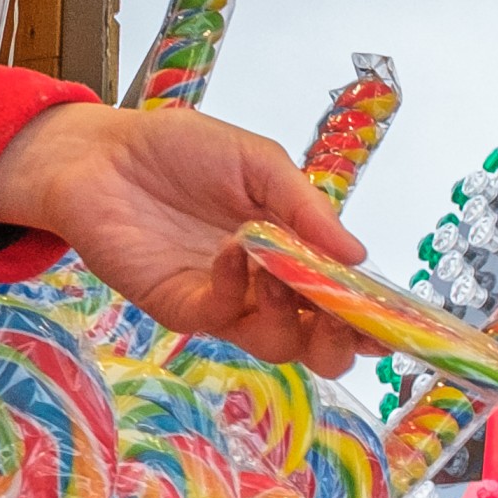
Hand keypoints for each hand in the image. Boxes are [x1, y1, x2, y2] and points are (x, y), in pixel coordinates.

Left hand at [0, 103, 368, 371]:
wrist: (100, 152)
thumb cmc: (178, 150)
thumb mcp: (258, 162)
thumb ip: (306, 207)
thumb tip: (359, 254)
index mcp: (294, 254)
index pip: (345, 302)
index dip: (375, 319)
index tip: (397, 321)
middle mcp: (266, 289)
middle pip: (318, 346)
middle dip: (342, 340)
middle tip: (349, 316)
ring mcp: (225, 302)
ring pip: (277, 344)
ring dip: (292, 313)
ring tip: (282, 268)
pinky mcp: (181, 306)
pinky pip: (223, 316)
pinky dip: (238, 288)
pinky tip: (233, 250)